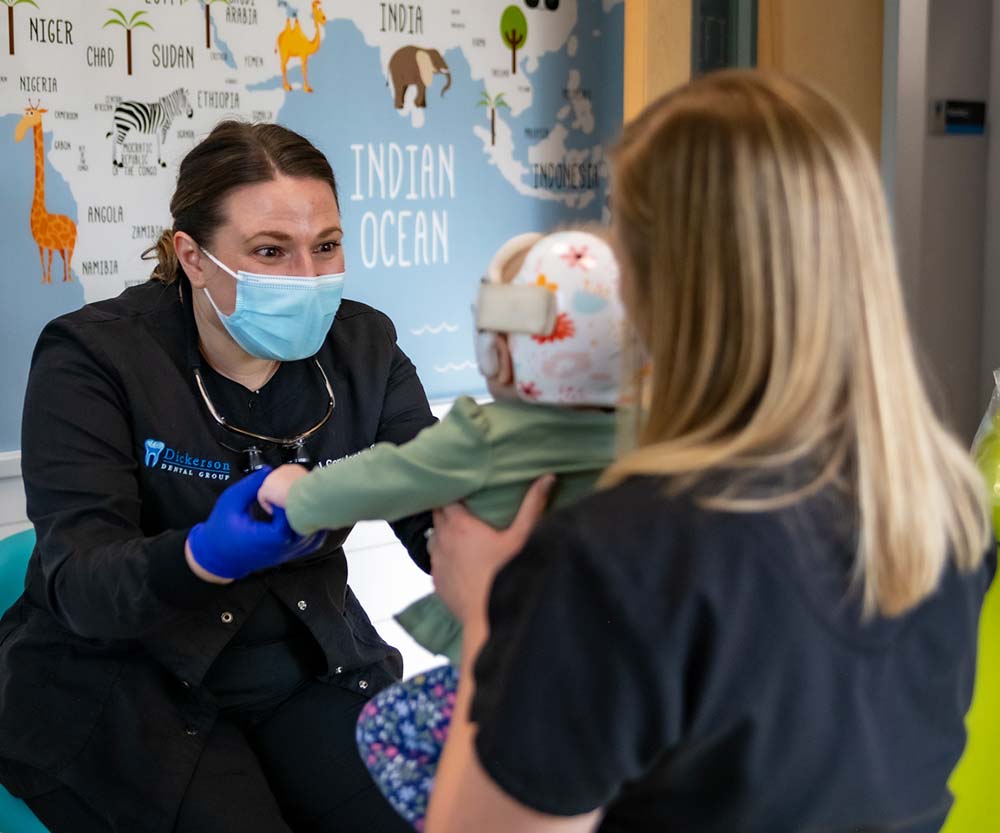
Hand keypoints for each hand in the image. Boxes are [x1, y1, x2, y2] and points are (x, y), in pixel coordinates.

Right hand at [186, 467, 324, 581]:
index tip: (283, 494)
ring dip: (311, 516)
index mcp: (264, 539)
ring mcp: (288, 553)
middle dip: (304, 508)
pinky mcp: (291, 553)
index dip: (290, 506)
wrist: (219, 556)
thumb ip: (249, 486)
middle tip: (298, 492)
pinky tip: (308, 513)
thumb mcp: (230, 502)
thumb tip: (268, 470)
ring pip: (312, 535)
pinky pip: (311, 541)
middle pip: (306, 528)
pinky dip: (314, 527)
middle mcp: (280, 549)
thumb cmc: (221, 531)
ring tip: (302, 501)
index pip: (289, 523)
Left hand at [429, 474, 553, 625]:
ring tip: (460, 534)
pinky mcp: (437, 582)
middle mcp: (442, 541)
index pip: (445, 498)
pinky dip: (444, 557)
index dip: (452, 491)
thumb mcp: (522, 537)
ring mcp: (437, 563)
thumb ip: (533, 505)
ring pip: (433, 539)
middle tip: (464, 507)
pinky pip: (436, 562)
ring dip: (443, 534)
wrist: (487, 619)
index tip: (462, 488)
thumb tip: (548, 477)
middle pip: (437, 515)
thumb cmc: (506, 574)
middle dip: (447, 509)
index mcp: (460, 525)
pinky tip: (460, 562)